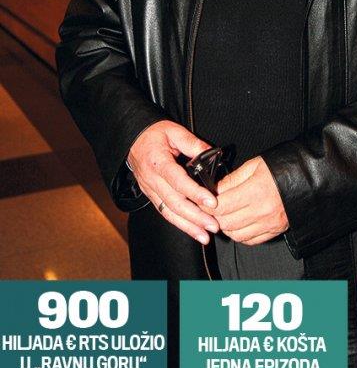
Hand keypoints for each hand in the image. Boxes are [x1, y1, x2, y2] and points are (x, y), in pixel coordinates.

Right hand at [127, 120, 219, 243]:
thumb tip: (211, 154)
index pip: (177, 181)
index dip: (195, 193)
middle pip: (174, 203)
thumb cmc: (153, 134)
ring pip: (169, 213)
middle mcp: (152, 180)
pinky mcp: (151, 196)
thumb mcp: (174, 131)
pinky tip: (192, 231)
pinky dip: (179, 224)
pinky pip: (165, 212)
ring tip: (205, 237)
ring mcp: (150, 190)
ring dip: (188, 227)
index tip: (212, 201)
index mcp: (158, 162)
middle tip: (214, 225)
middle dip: (195, 217)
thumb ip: (192, 143)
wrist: (131, 140)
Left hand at [204, 156, 288, 244]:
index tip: (202, 200)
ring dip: (226, 226)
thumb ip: (232, 179)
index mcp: (255, 191)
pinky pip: (249, 240)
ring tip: (225, 215)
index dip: (206, 204)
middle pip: (225, 222)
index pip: (220, 206)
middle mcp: (262, 211)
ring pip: (235, 235)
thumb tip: (214, 190)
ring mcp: (269, 223)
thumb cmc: (281, 168)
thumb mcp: (254, 165)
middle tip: (211, 208)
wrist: (307, 178)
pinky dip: (240, 234)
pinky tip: (239, 223)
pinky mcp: (274, 230)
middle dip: (213, 216)